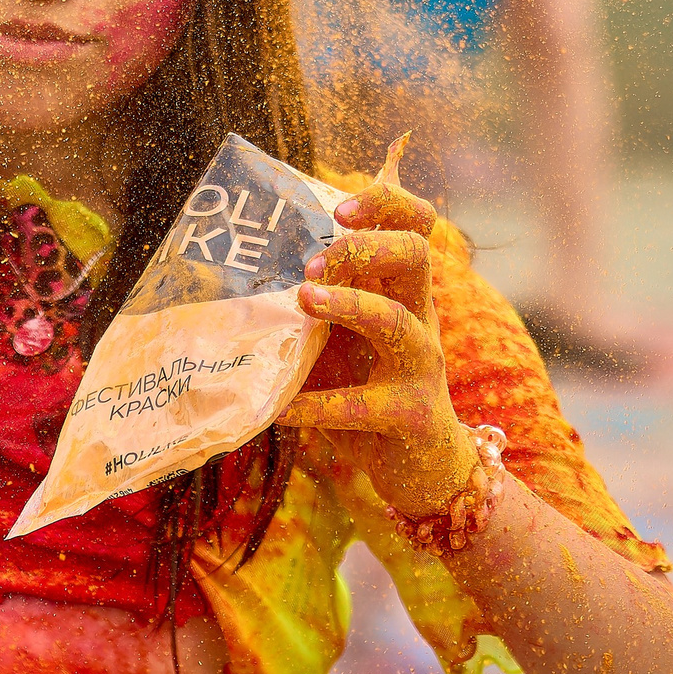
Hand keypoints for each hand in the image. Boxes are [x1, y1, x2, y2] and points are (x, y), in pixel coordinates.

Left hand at [277, 142, 476, 513]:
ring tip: (304, 299)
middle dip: (368, 245)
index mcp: (404, 293)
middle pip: (416, 255)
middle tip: (314, 260)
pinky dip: (319, 405)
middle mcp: (420, 319)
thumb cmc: (371, 390)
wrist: (424, 469)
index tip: (339, 208)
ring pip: (399, 321)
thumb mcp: (345, 339)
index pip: (417, 224)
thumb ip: (319, 301)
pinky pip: (364, 406)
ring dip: (351, 306)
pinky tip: (283, 409)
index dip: (386, 204)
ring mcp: (422, 367)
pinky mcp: (413, 415)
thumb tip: (248, 263)